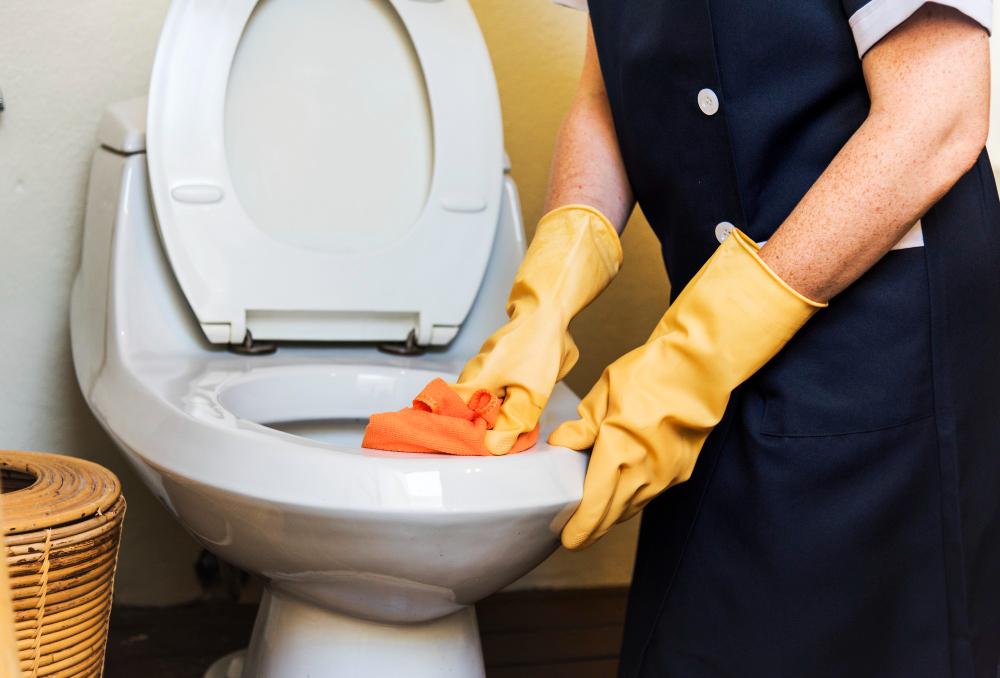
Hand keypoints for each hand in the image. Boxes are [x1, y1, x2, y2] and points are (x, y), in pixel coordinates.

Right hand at [452, 206, 621, 453]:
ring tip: (500, 429)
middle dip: (471, 430)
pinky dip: (495, 403)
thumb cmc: (539, 347)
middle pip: (460, 412)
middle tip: (486, 443)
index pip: (443, 414)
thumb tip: (493, 446)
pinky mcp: (493, 364)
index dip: (445, 431)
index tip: (451, 445)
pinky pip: (487, 390)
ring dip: (486, 417)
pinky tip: (510, 408)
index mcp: (475, 383)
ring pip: (476, 402)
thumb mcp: (532, 393)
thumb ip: (512, 422)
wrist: (547, 312)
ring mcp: (481, 368)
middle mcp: (472, 375)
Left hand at [550, 230, 823, 548]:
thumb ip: (581, 427)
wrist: (698, 369)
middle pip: (613, 517)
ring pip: (633, 507)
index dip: (579, 529)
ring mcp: (665, 476)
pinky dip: (633, 497)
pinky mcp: (681, 471)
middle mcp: (643, 474)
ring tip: (596, 513)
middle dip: (592, 530)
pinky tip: (623, 490)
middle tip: (576, 535)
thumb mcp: (603, 395)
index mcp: (618, 455)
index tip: (568, 538)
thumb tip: (561, 444)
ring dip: (613, 514)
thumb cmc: (650, 375)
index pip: (594, 507)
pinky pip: (651, 494)